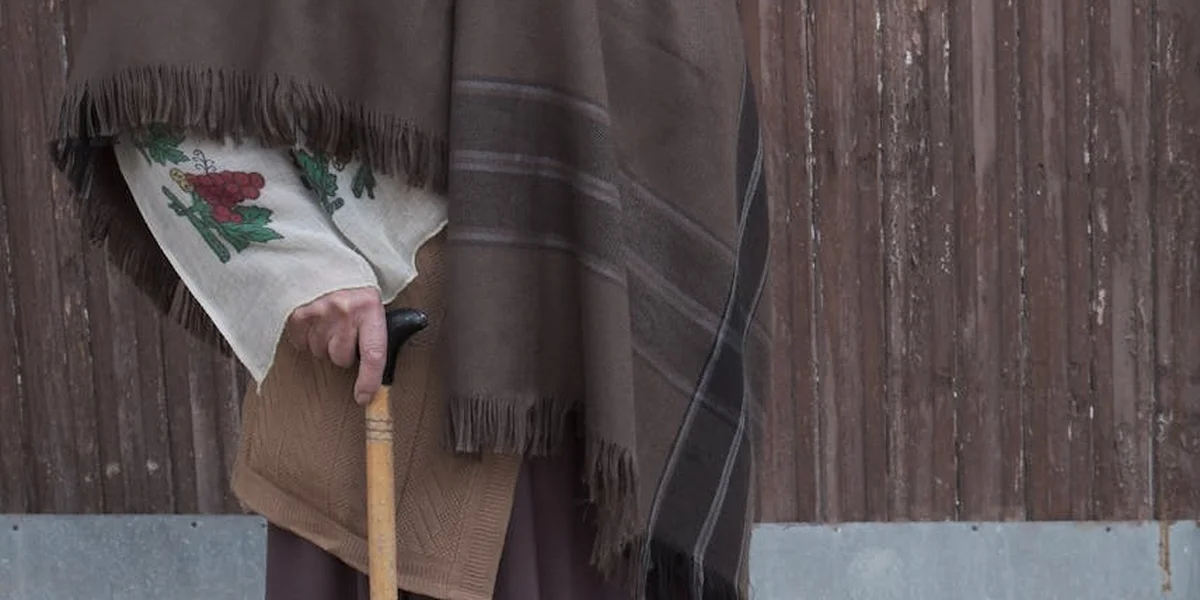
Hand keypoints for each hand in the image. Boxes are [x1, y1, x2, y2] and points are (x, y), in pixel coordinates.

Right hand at [285, 287, 385, 405]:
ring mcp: (318, 312)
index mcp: (369, 307)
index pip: (374, 354)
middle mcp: (344, 310)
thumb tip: (381, 374)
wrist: (324, 258)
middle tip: (345, 332)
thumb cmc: (351, 284)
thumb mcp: (372, 302)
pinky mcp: (296, 313)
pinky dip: (307, 338)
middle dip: (343, 352)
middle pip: (341, 358)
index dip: (369, 381)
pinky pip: (301, 344)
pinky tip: (314, 320)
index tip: (364, 397)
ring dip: (325, 343)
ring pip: (321, 353)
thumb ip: (376, 332)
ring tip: (329, 321)